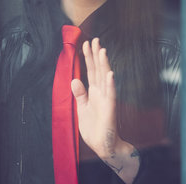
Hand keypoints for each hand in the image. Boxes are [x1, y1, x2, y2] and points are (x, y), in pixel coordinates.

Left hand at [71, 38, 139, 182]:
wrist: (103, 145)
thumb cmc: (94, 128)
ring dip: (104, 64)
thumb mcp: (82, 109)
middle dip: (96, 55)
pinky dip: (110, 84)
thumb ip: (80, 94)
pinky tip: (109, 74)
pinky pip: (111, 94)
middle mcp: (101, 92)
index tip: (86, 44)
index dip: (88, 58)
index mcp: (94, 92)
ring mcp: (107, 99)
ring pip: (105, 78)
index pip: (91, 71)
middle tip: (95, 40)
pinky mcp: (110, 108)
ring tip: (102, 51)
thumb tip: (74, 80)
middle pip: (98, 70)